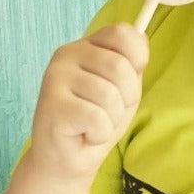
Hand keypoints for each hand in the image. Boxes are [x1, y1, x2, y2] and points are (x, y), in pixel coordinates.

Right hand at [28, 23, 147, 181]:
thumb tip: (141, 36)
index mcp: (84, 46)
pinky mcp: (52, 105)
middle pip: (120, 66)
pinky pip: (97, 117)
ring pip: (109, 95)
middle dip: (126, 98)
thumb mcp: (123, 88)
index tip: (128, 83)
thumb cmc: (96, 123)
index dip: (137, 59)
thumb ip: (131, 63)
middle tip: (107, 113)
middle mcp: (66, 55)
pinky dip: (99, 133)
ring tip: (94, 125)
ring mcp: (55, 78)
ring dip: (111, 119)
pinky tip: (83, 134)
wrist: (65, 160)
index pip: (121, 33)